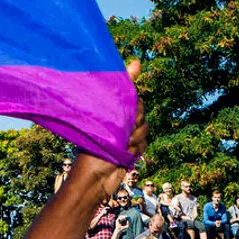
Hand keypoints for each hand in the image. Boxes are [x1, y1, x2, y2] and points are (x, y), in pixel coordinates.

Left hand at [70, 61, 148, 194]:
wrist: (94, 176)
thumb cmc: (92, 144)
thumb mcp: (106, 114)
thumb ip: (122, 88)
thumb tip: (138, 61)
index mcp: (112, 108)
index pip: (135, 100)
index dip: (135, 108)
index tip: (127, 118)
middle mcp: (119, 119)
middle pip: (142, 115)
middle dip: (135, 126)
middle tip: (122, 135)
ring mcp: (126, 135)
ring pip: (145, 131)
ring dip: (134, 141)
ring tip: (120, 148)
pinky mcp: (131, 149)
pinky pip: (144, 145)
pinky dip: (136, 152)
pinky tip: (125, 157)